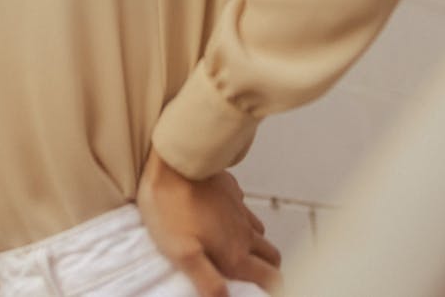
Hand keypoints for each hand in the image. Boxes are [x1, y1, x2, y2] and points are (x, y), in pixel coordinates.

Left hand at [136, 145, 282, 296]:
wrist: (172, 161)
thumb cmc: (171, 208)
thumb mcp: (182, 253)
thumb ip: (207, 281)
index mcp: (235, 252)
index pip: (271, 278)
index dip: (273, 288)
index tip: (265, 291)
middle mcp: (244, 231)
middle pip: (271, 255)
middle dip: (268, 268)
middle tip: (254, 275)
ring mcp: (238, 207)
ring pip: (258, 230)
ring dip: (254, 242)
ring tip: (237, 248)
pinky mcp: (229, 188)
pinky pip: (241, 206)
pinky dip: (238, 216)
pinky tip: (220, 215)